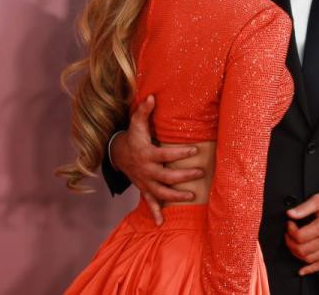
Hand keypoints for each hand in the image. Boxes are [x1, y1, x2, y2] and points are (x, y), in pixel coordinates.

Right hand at [110, 95, 203, 224]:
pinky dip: (154, 213)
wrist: (118, 154)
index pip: (165, 155)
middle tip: (200, 173)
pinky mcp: (144, 189)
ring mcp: (144, 182)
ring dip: (175, 196)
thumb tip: (152, 96)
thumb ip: (144, 111)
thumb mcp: (136, 123)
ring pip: (161, 192)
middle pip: (166, 176)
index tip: (195, 151)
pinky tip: (161, 222)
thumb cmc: (133, 136)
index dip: (180, 153)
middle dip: (183, 176)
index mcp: (147, 154)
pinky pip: (149, 202)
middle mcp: (146, 170)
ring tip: (192, 197)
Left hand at [284, 189, 318, 275]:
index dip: (290, 231)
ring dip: (297, 253)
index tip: (290, 223)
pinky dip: (310, 269)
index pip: (300, 236)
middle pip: (302, 250)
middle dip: (290, 243)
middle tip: (289, 234)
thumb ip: (304, 207)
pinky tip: (302, 270)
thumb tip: (290, 214)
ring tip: (294, 243)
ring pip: (309, 258)